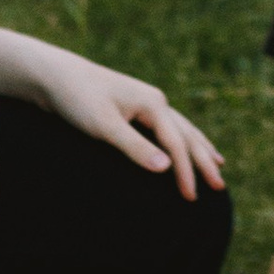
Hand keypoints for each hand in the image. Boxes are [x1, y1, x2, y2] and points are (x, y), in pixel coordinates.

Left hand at [9, 35, 226, 198]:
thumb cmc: (76, 100)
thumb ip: (135, 147)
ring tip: (218, 163)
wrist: (54, 75)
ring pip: (181, 128)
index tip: (191, 198)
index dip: (186, 172)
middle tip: (220, 187)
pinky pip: (167, 127)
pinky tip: (182, 143)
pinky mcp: (133, 107)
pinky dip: (181, 139)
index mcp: (152, 104)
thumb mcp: (104, 126)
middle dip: (204, 161)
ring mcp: (145, 102)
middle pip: (187, 135)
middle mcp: (155, 101)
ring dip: (199, 148)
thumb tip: (167, 167)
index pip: (177, 144)